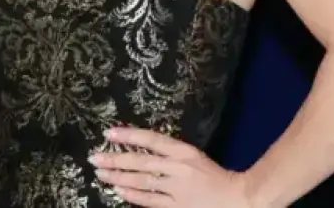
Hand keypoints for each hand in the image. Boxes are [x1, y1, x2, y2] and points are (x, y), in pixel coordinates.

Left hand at [90, 127, 251, 207]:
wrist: (237, 200)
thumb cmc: (215, 178)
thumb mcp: (194, 159)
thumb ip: (170, 155)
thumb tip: (140, 151)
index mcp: (184, 152)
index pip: (152, 139)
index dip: (129, 135)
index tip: (109, 133)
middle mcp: (178, 168)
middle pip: (141, 161)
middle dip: (116, 159)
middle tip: (95, 157)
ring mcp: (177, 189)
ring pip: (142, 181)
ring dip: (119, 177)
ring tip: (101, 174)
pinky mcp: (177, 207)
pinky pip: (151, 201)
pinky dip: (134, 195)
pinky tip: (119, 191)